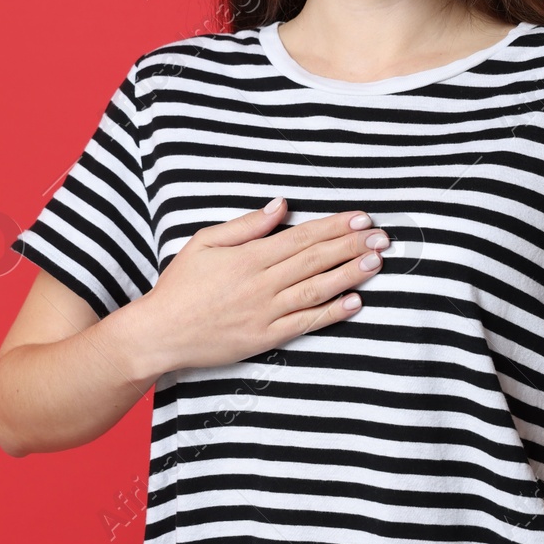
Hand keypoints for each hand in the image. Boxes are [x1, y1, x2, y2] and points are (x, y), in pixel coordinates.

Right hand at [135, 199, 387, 372]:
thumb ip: (246, 225)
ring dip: (350, 275)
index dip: (333, 227)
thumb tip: (280, 205)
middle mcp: (262, 284)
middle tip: (381, 236)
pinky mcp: (266, 338)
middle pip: (315, 260)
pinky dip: (331, 313)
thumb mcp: (204, 242)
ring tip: (376, 262)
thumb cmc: (180, 285)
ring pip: (317, 290)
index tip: (360, 217)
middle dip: (351, 246)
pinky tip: (355, 302)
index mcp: (249, 258)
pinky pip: (305, 324)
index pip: (301, 237)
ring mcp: (266, 313)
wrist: (161, 333)